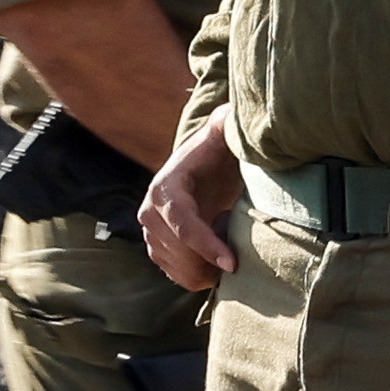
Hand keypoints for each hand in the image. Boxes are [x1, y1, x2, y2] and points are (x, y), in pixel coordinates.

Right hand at [138, 106, 239, 291]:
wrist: (201, 167)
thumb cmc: (218, 153)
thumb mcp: (223, 134)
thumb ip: (226, 124)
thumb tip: (229, 115)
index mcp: (165, 189)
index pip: (182, 224)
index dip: (206, 246)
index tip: (232, 264)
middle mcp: (150, 213)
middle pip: (179, 252)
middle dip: (209, 263)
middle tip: (240, 262)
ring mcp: (150, 233)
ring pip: (177, 267)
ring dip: (206, 269)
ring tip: (230, 254)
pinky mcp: (157, 248)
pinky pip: (176, 273)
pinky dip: (199, 276)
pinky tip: (218, 261)